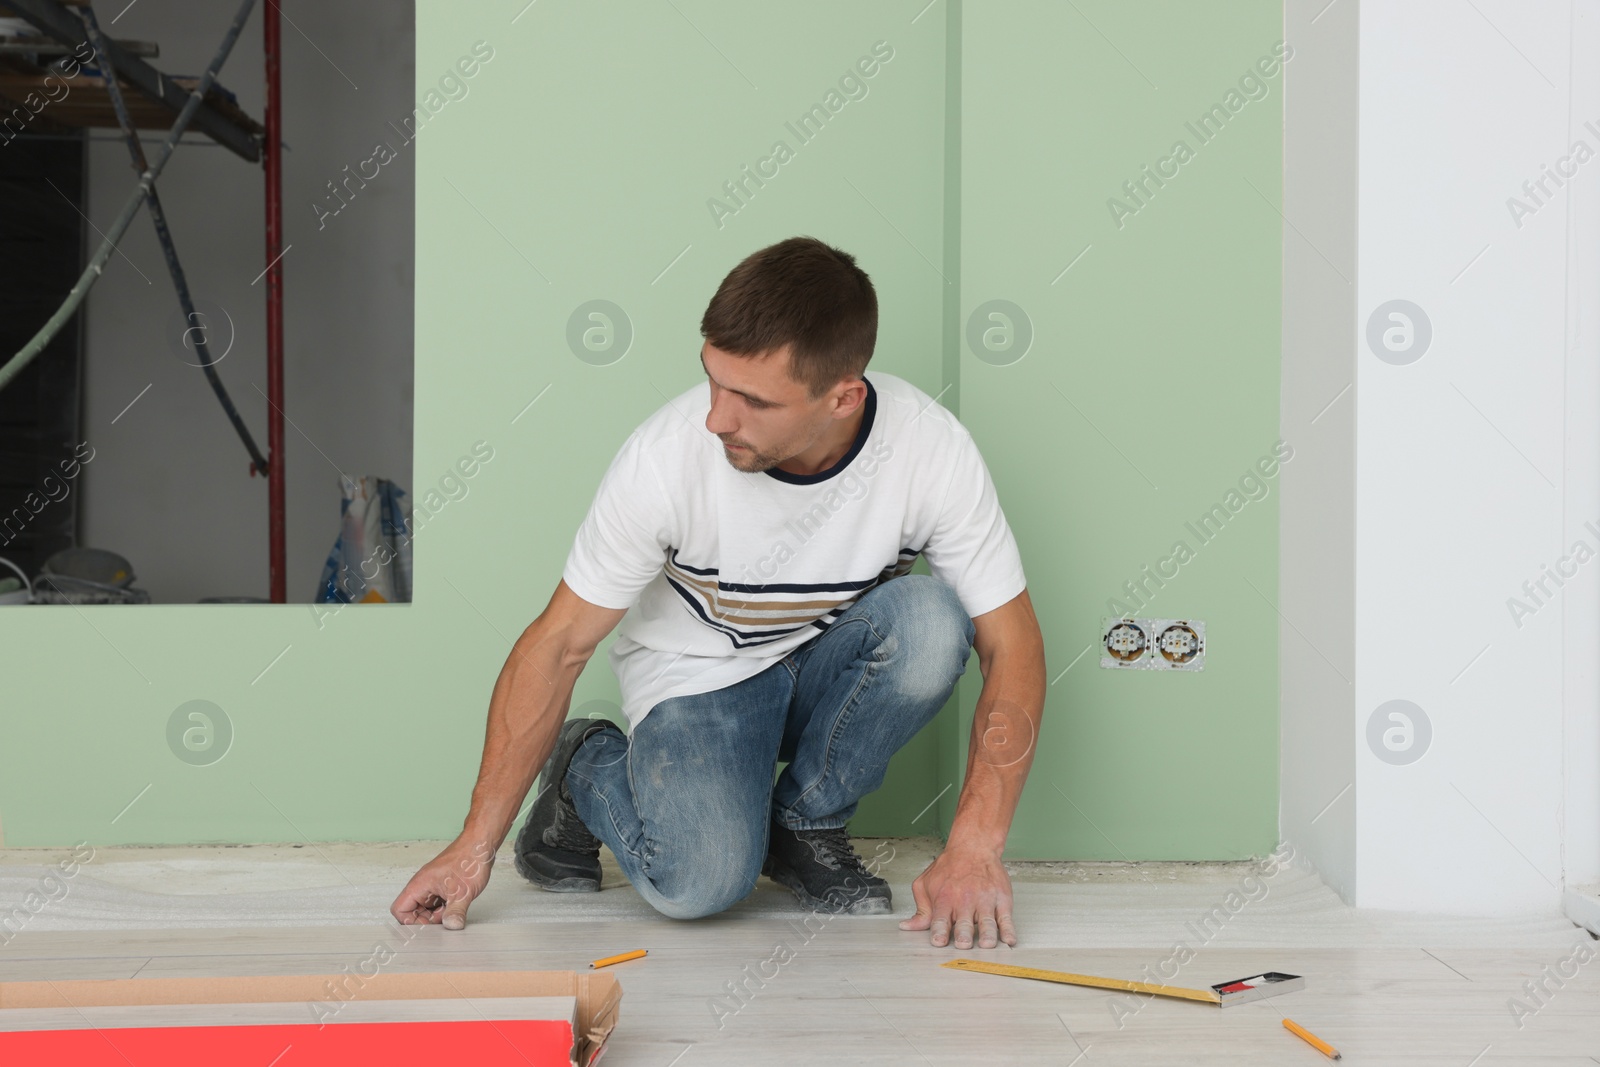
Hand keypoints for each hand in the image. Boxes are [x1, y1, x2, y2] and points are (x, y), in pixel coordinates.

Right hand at [390, 838, 496, 929]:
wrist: (481, 845)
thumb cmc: (469, 860)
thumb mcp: (463, 893)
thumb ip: (455, 913)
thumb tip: (451, 927)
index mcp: (419, 885)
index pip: (399, 910)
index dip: (411, 922)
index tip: (428, 925)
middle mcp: (422, 885)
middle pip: (412, 911)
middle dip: (427, 919)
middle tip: (443, 920)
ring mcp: (432, 885)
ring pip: (426, 908)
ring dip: (437, 914)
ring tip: (452, 910)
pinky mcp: (443, 885)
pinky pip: (437, 902)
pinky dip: (445, 908)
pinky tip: (457, 906)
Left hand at [898, 844, 1016, 948]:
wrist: (974, 847)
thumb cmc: (950, 867)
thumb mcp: (926, 884)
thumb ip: (920, 909)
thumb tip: (908, 926)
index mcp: (945, 899)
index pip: (940, 920)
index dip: (939, 932)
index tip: (939, 942)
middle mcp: (965, 900)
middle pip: (964, 922)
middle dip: (963, 935)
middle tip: (963, 945)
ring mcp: (985, 900)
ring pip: (987, 922)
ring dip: (987, 934)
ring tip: (986, 944)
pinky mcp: (1001, 900)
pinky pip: (1006, 918)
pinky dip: (1009, 930)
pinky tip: (1009, 939)